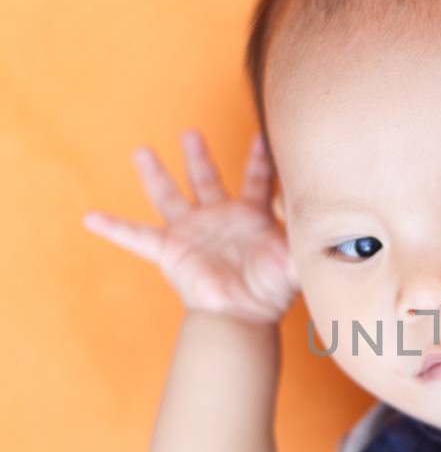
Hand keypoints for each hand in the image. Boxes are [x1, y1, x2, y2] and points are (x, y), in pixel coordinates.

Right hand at [82, 129, 300, 322]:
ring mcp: (191, 234)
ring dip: (154, 174)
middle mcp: (218, 221)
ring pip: (169, 196)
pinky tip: (90, 217)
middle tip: (191, 132)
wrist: (243, 319)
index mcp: (250, 218)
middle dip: (198, 156)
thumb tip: (338, 210)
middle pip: (206, 180)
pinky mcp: (170, 251)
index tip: (263, 135)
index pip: (256, 180)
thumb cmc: (272, 292)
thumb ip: (309, 229)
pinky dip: (113, 227)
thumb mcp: (296, 254)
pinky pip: (136, 237)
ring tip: (141, 150)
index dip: (259, 159)